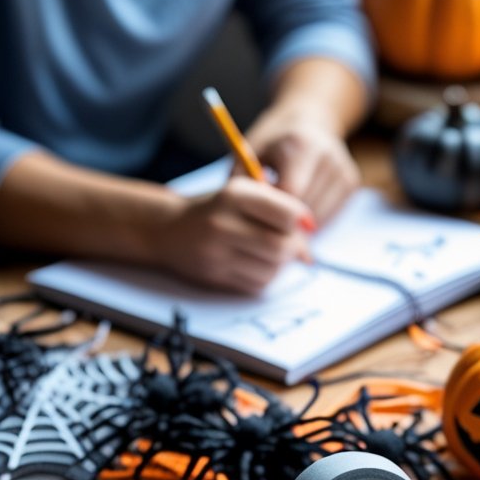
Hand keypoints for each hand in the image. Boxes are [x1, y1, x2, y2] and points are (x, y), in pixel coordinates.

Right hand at [154, 178, 311, 294]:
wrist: (169, 228)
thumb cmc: (217, 209)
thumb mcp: (244, 194)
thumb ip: (279, 208)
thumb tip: (310, 239)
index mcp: (234, 194)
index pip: (287, 214)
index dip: (302, 222)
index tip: (303, 225)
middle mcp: (222, 222)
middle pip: (280, 246)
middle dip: (293, 249)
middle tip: (291, 245)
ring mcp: (215, 252)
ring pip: (271, 269)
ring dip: (280, 265)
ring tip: (270, 253)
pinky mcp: (214, 276)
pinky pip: (257, 284)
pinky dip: (264, 277)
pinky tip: (255, 264)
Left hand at [245, 113, 360, 224]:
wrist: (309, 120)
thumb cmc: (272, 142)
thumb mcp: (250, 153)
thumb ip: (244, 182)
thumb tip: (249, 218)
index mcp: (300, 144)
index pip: (291, 192)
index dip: (272, 209)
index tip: (258, 213)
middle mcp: (327, 155)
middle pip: (307, 207)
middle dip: (285, 221)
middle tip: (267, 222)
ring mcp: (343, 169)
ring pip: (320, 217)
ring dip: (299, 225)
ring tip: (281, 216)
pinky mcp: (352, 182)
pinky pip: (330, 217)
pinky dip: (313, 221)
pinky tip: (299, 212)